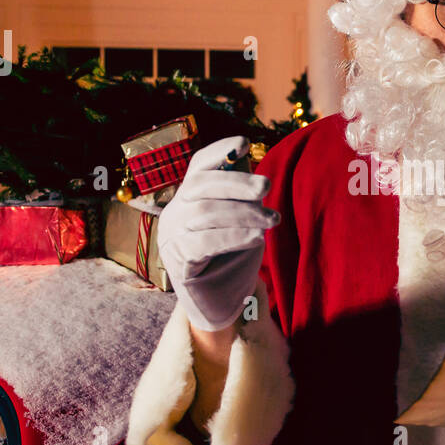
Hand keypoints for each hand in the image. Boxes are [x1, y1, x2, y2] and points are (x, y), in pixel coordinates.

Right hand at [157, 135, 280, 330]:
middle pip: (201, 185)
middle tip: (268, 186)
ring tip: (272, 220)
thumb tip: (254, 166)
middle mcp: (175, 212)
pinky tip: (258, 236)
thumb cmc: (233, 255)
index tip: (244, 144)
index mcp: (189, 196)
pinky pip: (205, 243)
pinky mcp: (179, 261)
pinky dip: (234, 236)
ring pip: (204, 214)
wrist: (220, 300)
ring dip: (243, 213)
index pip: (199, 166)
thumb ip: (242, 195)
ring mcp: (172, 236)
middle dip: (236, 183)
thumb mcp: (240, 219)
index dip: (220, 151)